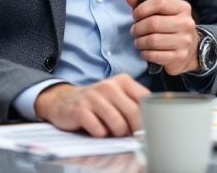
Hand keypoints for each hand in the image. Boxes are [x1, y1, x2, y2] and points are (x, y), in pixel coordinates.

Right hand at [33, 75, 149, 136]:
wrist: (64, 101)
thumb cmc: (97, 103)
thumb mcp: (118, 97)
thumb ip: (135, 105)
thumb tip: (153, 122)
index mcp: (123, 81)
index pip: (145, 100)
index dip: (147, 117)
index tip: (143, 126)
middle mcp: (109, 85)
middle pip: (134, 114)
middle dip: (133, 130)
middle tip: (126, 133)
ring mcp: (93, 96)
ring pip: (118, 125)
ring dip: (116, 134)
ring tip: (110, 130)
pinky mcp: (80, 110)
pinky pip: (99, 131)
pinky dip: (100, 135)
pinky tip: (95, 129)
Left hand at [126, 0, 199, 75]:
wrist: (190, 49)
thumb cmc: (169, 26)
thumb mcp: (159, 11)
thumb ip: (142, 0)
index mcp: (182, 8)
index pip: (160, 2)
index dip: (142, 8)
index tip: (135, 15)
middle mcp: (186, 23)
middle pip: (153, 23)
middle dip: (138, 28)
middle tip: (134, 31)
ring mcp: (185, 41)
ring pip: (153, 40)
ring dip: (140, 42)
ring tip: (138, 41)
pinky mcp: (180, 56)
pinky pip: (156, 56)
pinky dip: (146, 54)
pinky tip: (145, 51)